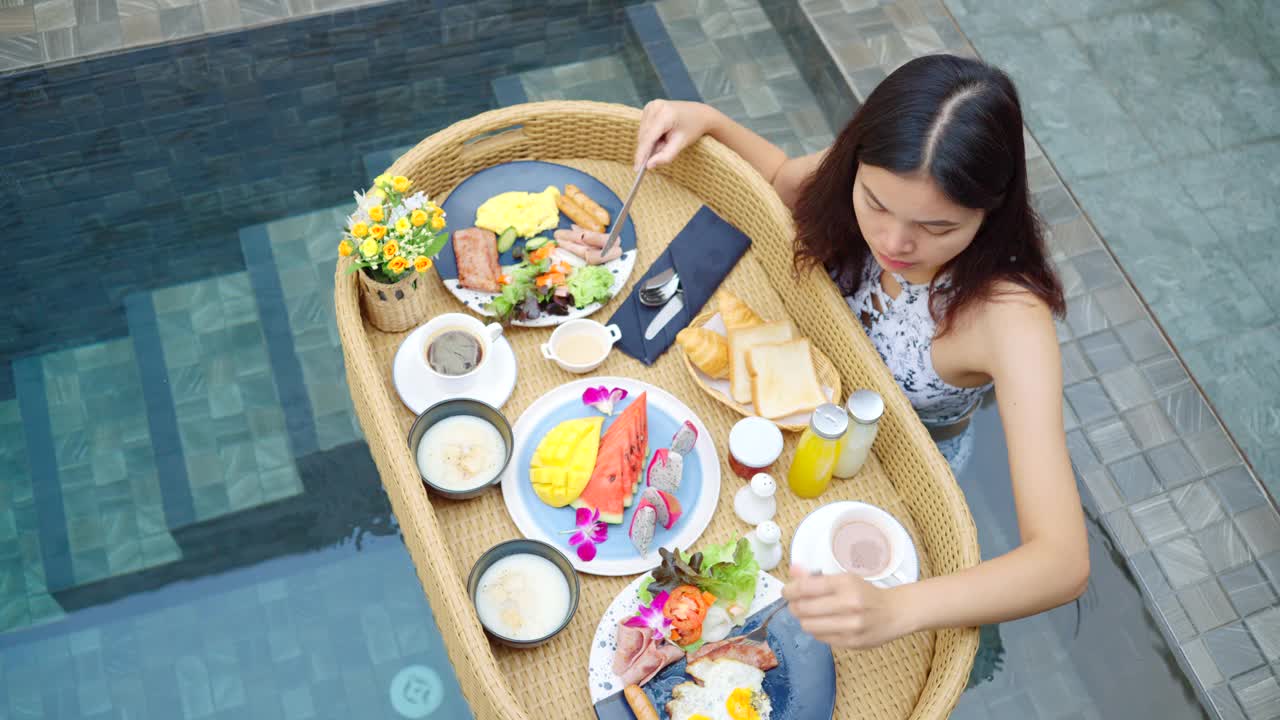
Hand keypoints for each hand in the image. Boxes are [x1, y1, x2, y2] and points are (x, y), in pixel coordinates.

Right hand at [634, 100, 715, 170]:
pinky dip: (651, 135)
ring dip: (651, 142)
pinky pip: (644, 127)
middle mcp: (656, 106)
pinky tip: (663, 133)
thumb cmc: (692, 129)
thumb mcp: (681, 144)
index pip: (648, 138)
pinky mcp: (649, 106)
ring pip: (642, 133)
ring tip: (666, 139)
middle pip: (644, 136)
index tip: (637, 169)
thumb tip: (649, 165)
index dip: (642, 154)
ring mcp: (651, 105)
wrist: (699, 114)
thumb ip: (665, 156)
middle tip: (664, 148)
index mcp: (665, 114)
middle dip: (650, 148)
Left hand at [782, 567, 912, 648]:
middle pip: (803, 609)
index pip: (805, 587)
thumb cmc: (866, 594)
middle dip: (793, 606)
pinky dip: (816, 631)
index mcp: (846, 583)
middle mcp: (849, 604)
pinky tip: (823, 624)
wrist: (894, 613)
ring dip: (803, 620)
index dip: (789, 590)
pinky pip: (820, 638)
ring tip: (809, 614)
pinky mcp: (851, 642)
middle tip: (794, 604)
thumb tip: (792, 571)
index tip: (786, 591)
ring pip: (808, 626)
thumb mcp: (844, 578)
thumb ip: (815, 577)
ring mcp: (851, 626)